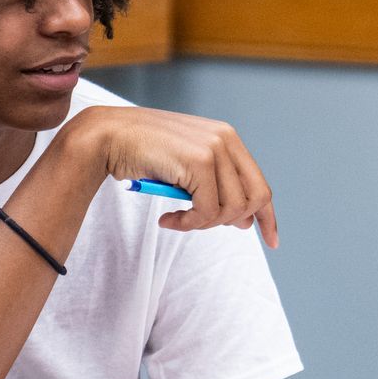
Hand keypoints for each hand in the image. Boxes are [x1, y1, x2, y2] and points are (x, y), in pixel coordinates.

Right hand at [66, 105, 278, 246]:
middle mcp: (226, 139)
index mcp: (226, 137)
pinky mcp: (199, 161)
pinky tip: (168, 219)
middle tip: (197, 223)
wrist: (106, 137)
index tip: (271, 241)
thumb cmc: (138, 153)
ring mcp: (214, 148)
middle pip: (254, 199)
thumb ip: (212, 184)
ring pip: (231, 209)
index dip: (268, 216)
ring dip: (202, 224)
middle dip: (230, 221)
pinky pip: (207, 210)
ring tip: (176, 219)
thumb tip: (242, 221)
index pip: (260, 184)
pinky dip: (188, 223)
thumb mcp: (183, 166)